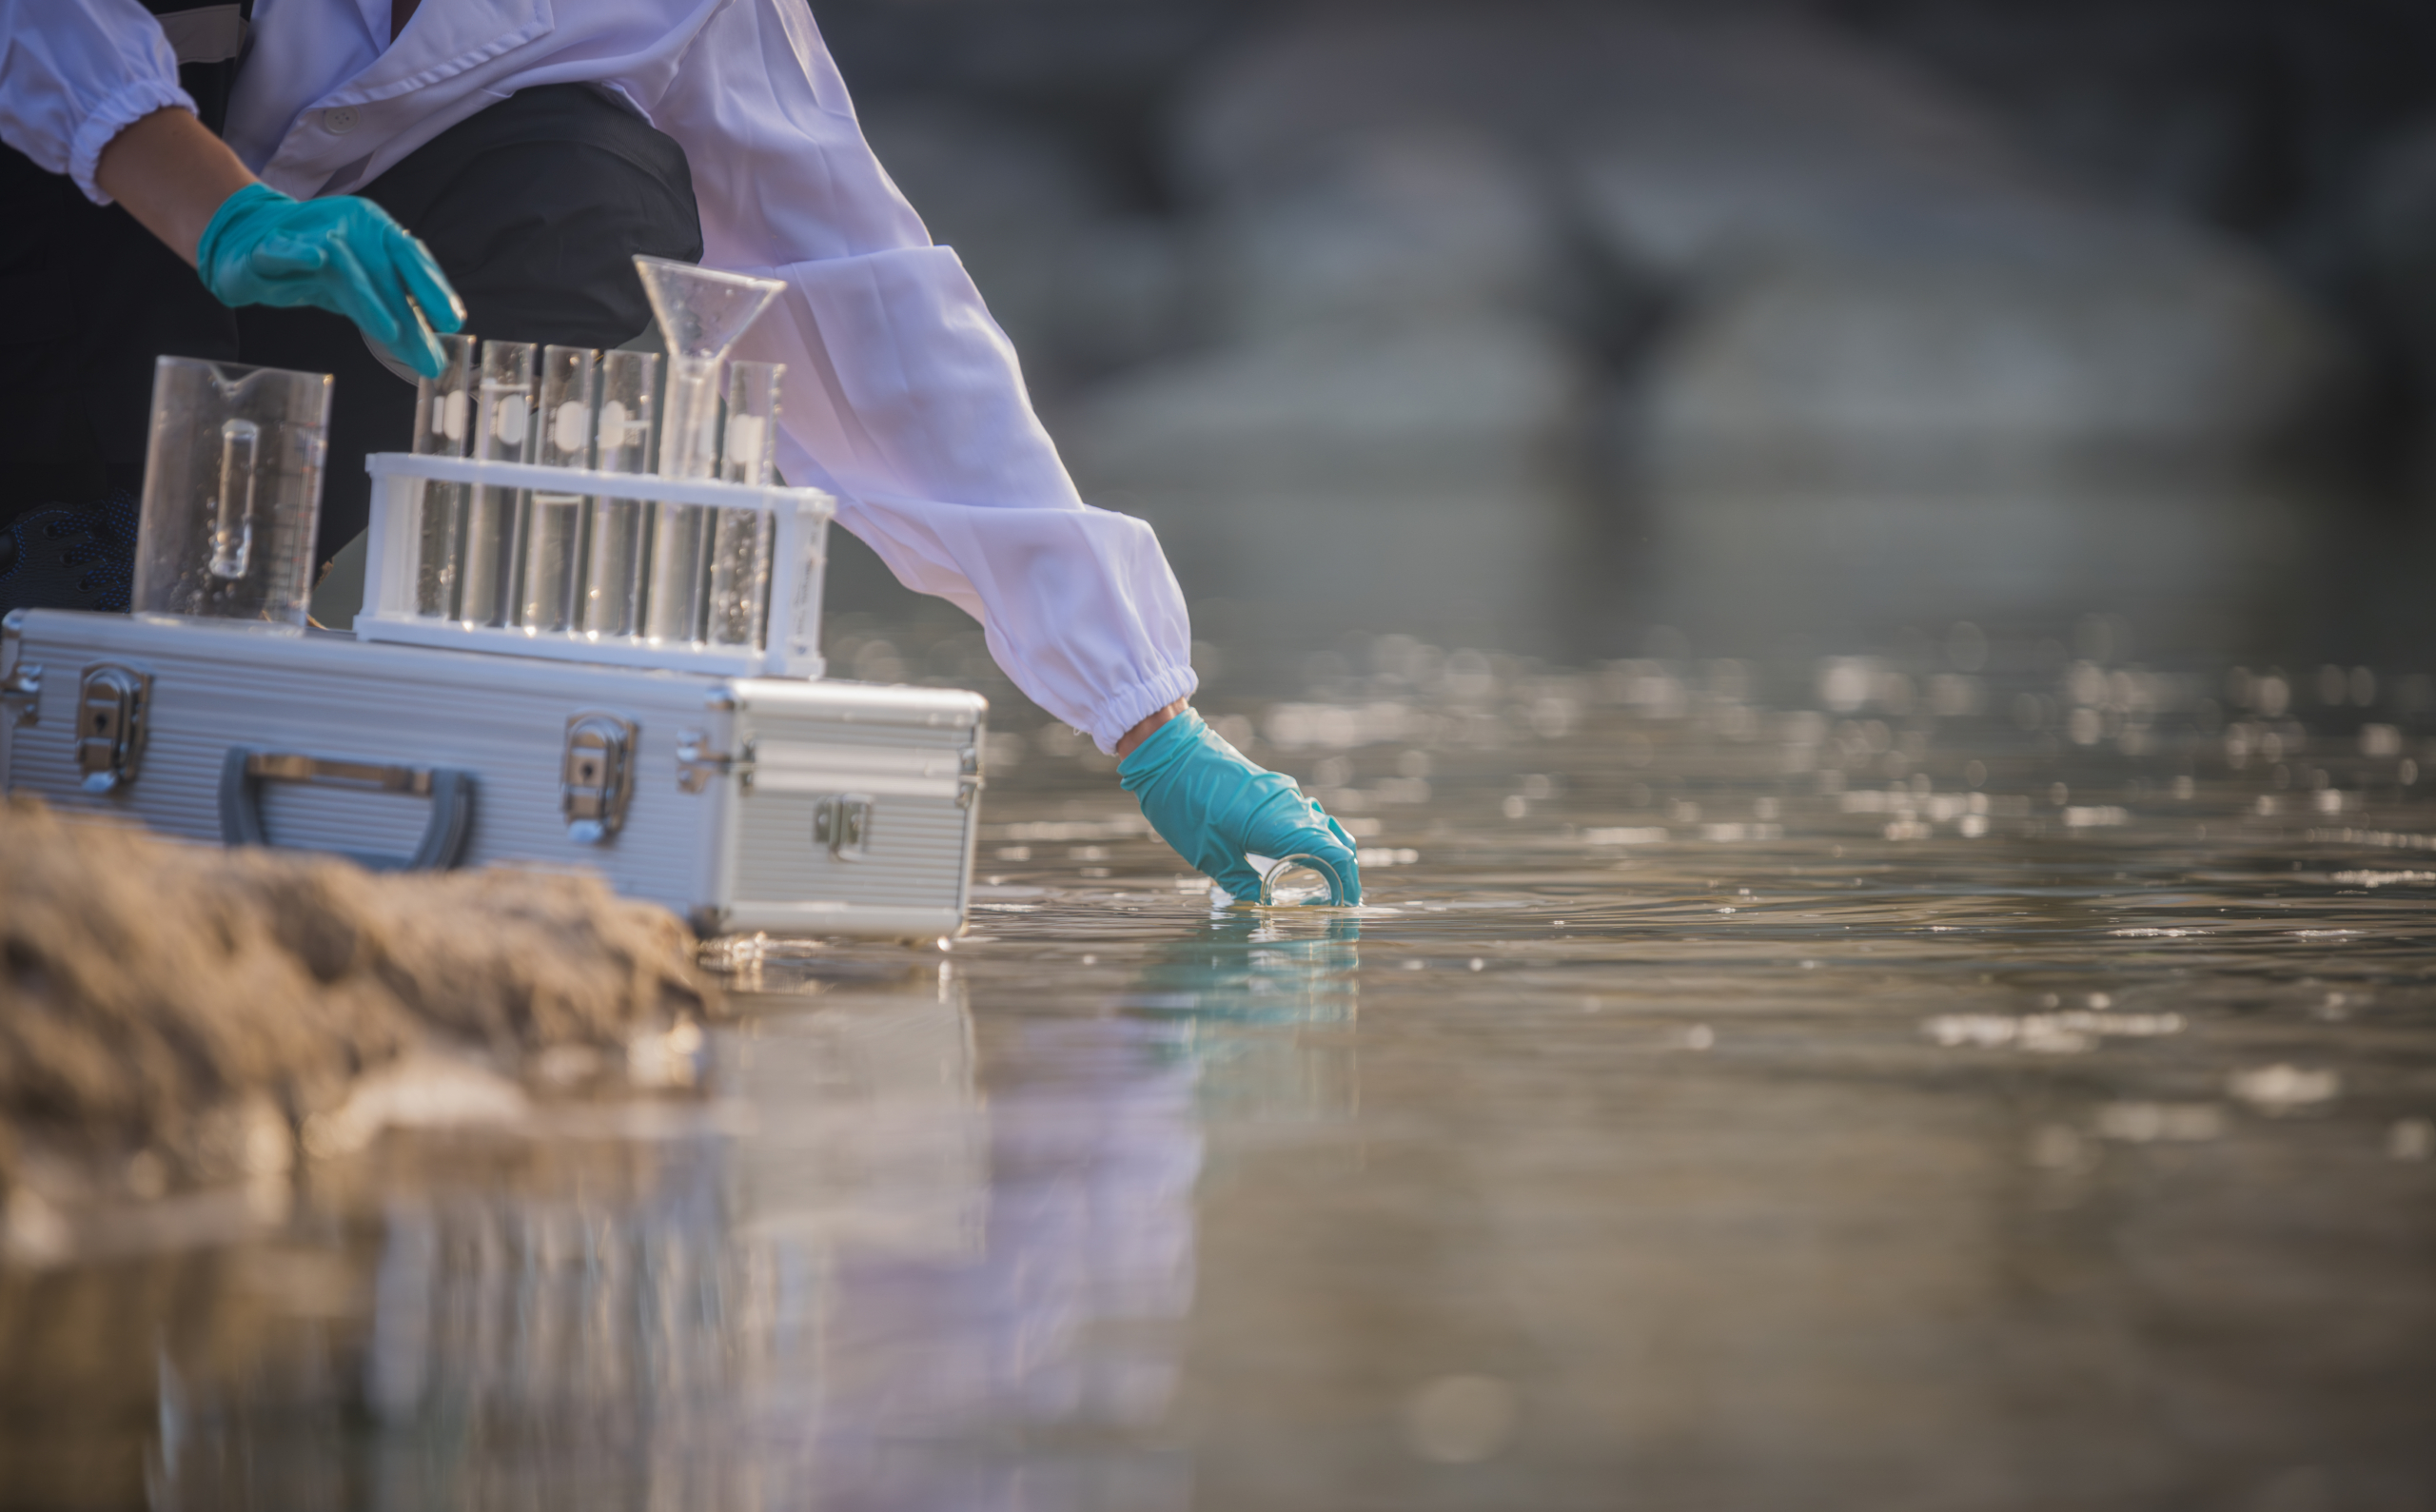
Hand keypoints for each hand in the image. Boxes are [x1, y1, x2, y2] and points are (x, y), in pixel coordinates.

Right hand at [196, 183, 464, 378]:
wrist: (252, 241)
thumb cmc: (318, 267)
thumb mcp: (363, 292)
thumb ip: (395, 317)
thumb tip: (433, 357)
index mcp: (375, 233)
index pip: (410, 257)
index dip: (433, 287)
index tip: (453, 322)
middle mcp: (347, 228)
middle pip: (382, 268)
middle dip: (406, 312)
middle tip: (425, 352)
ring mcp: (307, 234)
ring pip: (341, 262)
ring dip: (366, 296)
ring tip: (387, 330)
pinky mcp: (268, 249)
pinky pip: (282, 249)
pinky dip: (297, 253)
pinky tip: (314, 260)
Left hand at [1119, 709, 1362, 904]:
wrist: (1168, 751)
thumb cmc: (1184, 803)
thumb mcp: (1210, 856)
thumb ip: (1241, 883)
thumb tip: (1262, 905)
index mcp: (1280, 823)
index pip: (1334, 853)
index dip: (1347, 882)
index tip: (1346, 905)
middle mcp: (1290, 805)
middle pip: (1335, 841)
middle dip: (1342, 873)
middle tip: (1336, 903)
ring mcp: (1283, 794)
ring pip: (1321, 827)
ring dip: (1328, 855)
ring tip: (1322, 885)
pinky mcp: (1272, 788)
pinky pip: (1304, 815)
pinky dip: (1312, 838)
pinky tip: (1299, 858)